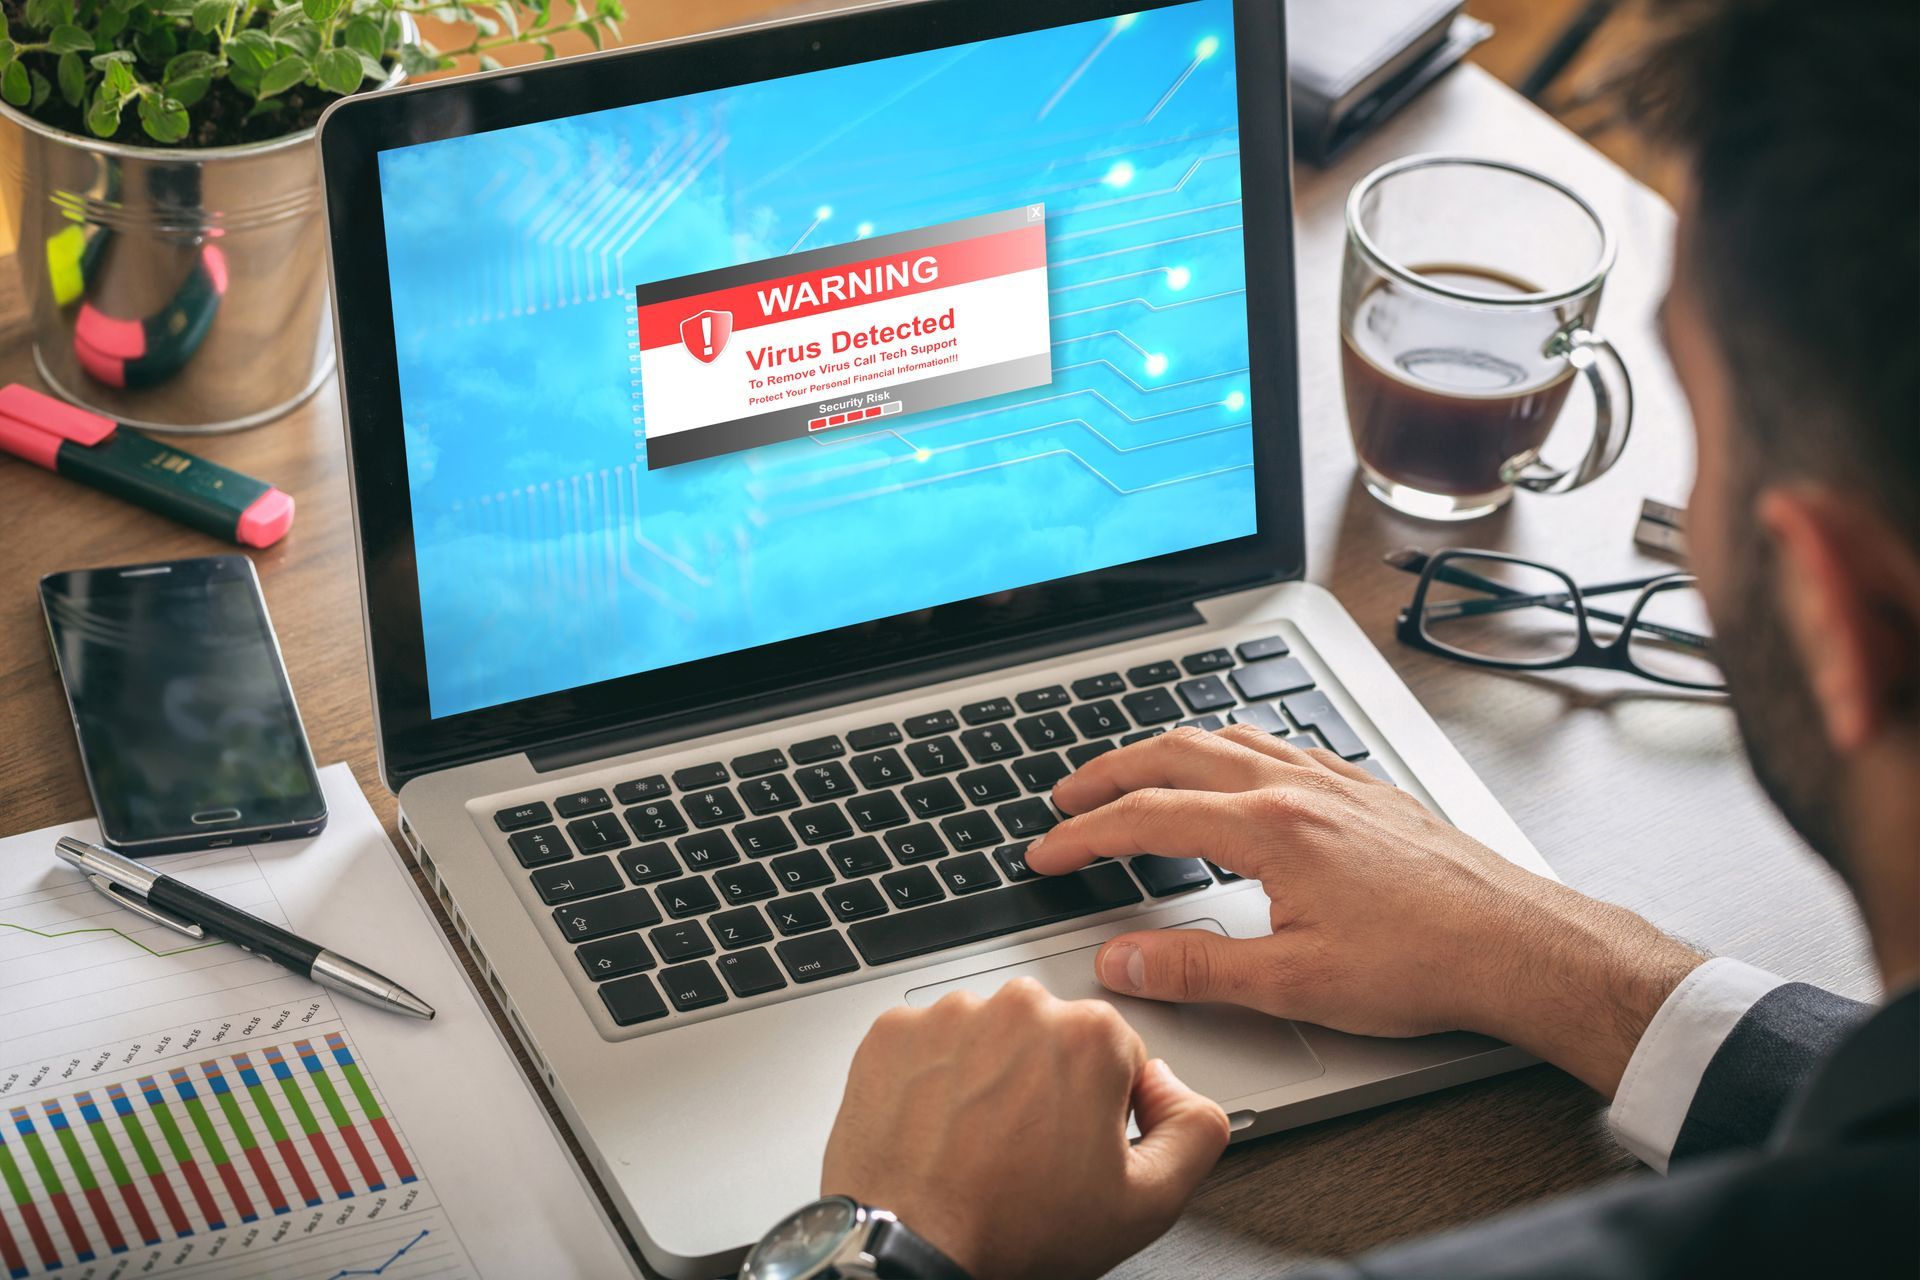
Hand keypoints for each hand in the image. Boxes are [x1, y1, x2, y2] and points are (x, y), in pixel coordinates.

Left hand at [821, 978, 1228, 1279]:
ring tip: (976, 1143)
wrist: (911, 1249)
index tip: (1075, 1145)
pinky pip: (928, 1043)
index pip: (1116, 1054)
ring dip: (988, 1076)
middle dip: (1046, 1083)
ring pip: (988, 1036)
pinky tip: (937, 1127)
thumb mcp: (1147, 1203)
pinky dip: (932, 1077)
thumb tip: (1174, 1087)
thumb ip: (1195, 1130)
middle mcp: (1020, 1007)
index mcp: (1090, 1035)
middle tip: (1026, 1151)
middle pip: (1050, 1037)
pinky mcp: (893, 1031)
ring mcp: (950, 1015)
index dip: (1102, 1108)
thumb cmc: (1014, 1230)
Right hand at [1026, 726, 1703, 1095]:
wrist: (1520, 945)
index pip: (1147, 818)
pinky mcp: (1365, 790)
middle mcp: (1297, 788)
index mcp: (1269, 828)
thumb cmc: (1425, 964)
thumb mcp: (1293, 983)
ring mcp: (1334, 781)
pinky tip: (1235, 768)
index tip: (1046, 854)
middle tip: (1066, 797)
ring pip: (1227, 738)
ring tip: (1133, 774)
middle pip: (1175, 754)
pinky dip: (1230, 747)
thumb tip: (1120, 963)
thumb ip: (1195, 969)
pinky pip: (1278, 743)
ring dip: (1165, 751)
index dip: (1084, 836)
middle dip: (1108, 773)